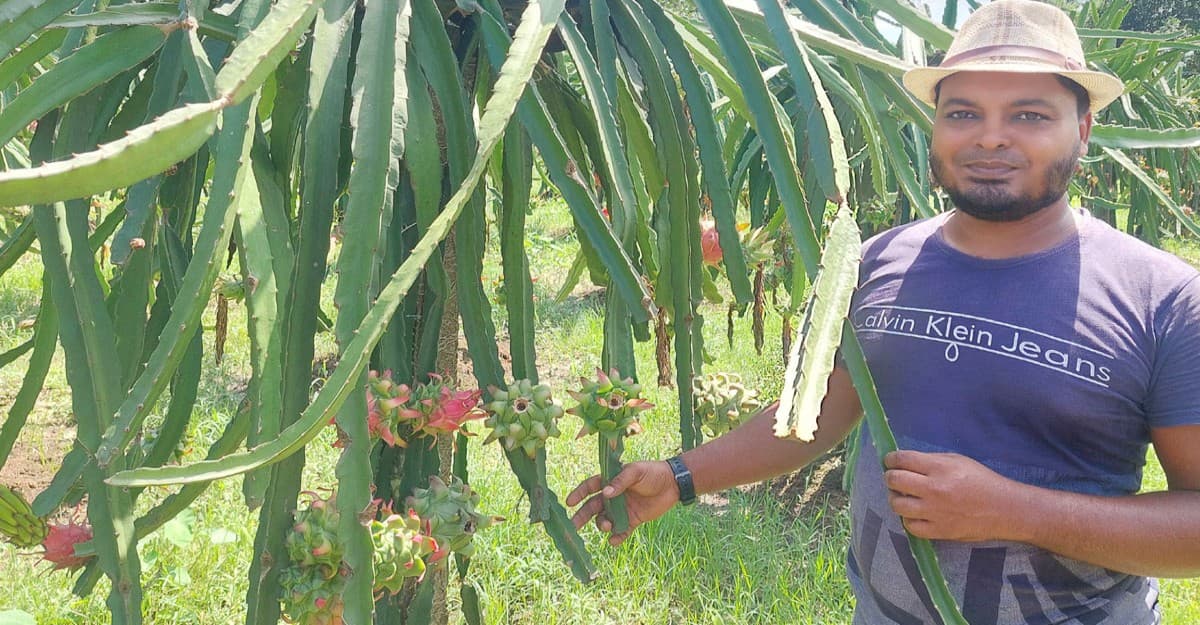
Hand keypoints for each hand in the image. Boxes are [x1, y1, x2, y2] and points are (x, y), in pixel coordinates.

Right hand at [566, 460, 679, 545]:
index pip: (590, 487)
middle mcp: (613, 496)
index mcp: (611, 481)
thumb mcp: (635, 471)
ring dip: (602, 524)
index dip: (579, 494)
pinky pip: (621, 531)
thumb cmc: (653, 472)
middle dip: (582, 516)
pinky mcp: (633, 520)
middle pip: (593, 507)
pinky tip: (614, 541)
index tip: (569, 503)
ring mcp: (622, 509)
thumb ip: (620, 482)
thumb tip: (605, 494)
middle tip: (574, 526)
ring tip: (607, 526)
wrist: (674, 483)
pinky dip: (617, 537)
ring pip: (605, 520)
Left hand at [883, 450, 1027, 542]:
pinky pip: (910, 526)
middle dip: (890, 477)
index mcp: (940, 468)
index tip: (890, 461)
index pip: (903, 459)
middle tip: (894, 478)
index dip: (891, 459)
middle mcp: (934, 489)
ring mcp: (935, 512)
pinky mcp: (939, 531)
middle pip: (895, 481)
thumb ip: (931, 460)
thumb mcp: (958, 460)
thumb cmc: (982, 481)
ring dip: (896, 498)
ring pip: (897, 505)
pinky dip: (908, 519)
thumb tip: (905, 462)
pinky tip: (915, 514)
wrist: (1005, 509)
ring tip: (903, 496)